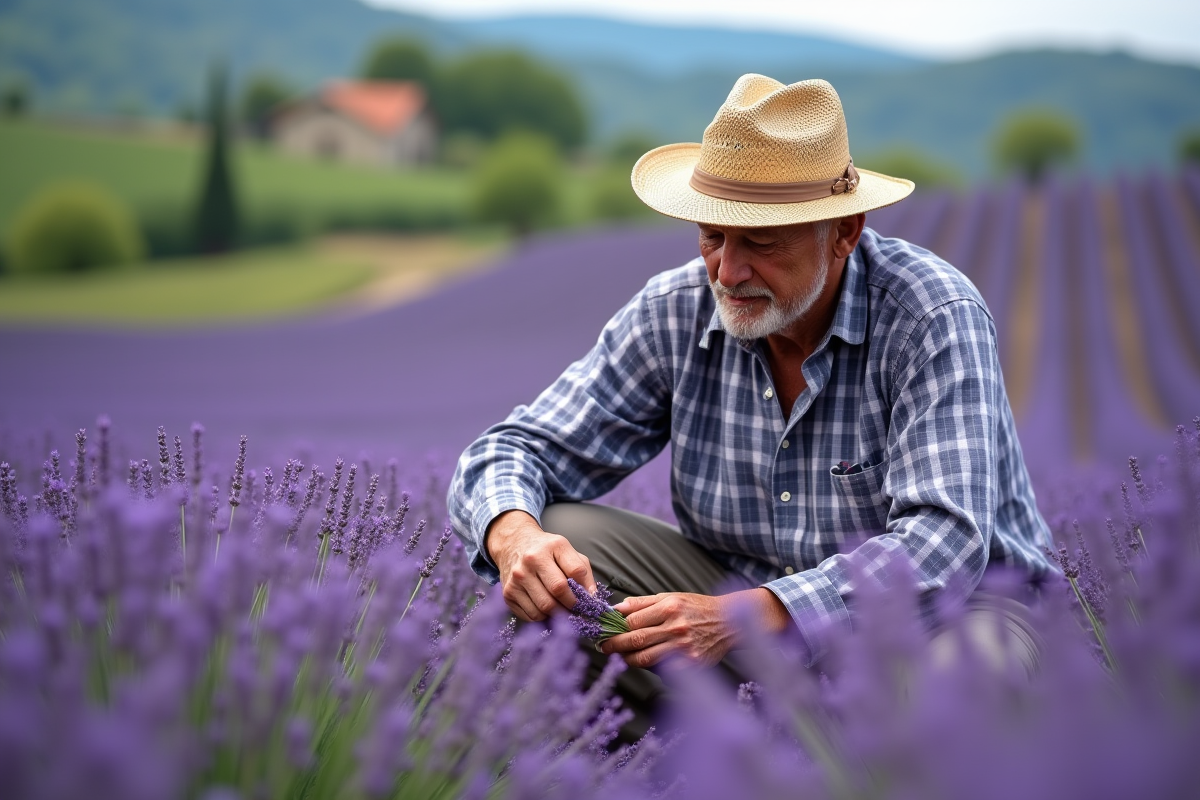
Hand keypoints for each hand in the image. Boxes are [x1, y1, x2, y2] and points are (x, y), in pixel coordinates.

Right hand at [486, 510, 595, 621]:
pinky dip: (542, 617)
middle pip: (559, 591)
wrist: (513, 544)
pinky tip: (545, 609)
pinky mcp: (508, 593)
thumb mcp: (566, 551)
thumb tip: (592, 597)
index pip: (576, 571)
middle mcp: (532, 560)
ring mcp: (518, 577)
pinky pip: (531, 615)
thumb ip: (583, 571)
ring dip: (558, 615)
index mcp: (553, 546)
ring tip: (562, 610)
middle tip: (577, 611)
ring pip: (545, 608)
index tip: (589, 600)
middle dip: (572, 605)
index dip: (586, 590)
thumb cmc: (545, 551)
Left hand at [601, 588, 790, 668]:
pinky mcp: (692, 664)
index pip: (632, 620)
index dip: (615, 628)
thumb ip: (643, 603)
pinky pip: (663, 669)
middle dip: (615, 645)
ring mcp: (684, 647)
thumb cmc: (696, 608)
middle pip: (636, 640)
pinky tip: (643, 662)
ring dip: (628, 659)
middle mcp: (676, 627)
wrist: (728, 622)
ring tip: (619, 656)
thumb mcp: (671, 597)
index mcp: (670, 607)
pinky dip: (650, 667)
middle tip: (604, 647)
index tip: (604, 631)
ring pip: (646, 658)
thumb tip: (616, 609)